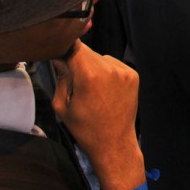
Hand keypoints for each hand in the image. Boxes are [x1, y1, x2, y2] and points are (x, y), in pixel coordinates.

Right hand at [51, 41, 141, 187]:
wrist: (114, 142)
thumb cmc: (85, 128)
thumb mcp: (61, 105)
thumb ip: (60, 77)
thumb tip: (58, 57)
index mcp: (89, 75)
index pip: (72, 47)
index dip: (63, 48)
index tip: (57, 52)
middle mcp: (109, 69)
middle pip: (86, 52)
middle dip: (77, 60)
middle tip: (72, 77)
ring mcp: (124, 71)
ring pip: (100, 57)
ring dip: (93, 66)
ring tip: (91, 88)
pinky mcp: (133, 75)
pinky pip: (113, 64)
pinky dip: (106, 71)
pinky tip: (104, 89)